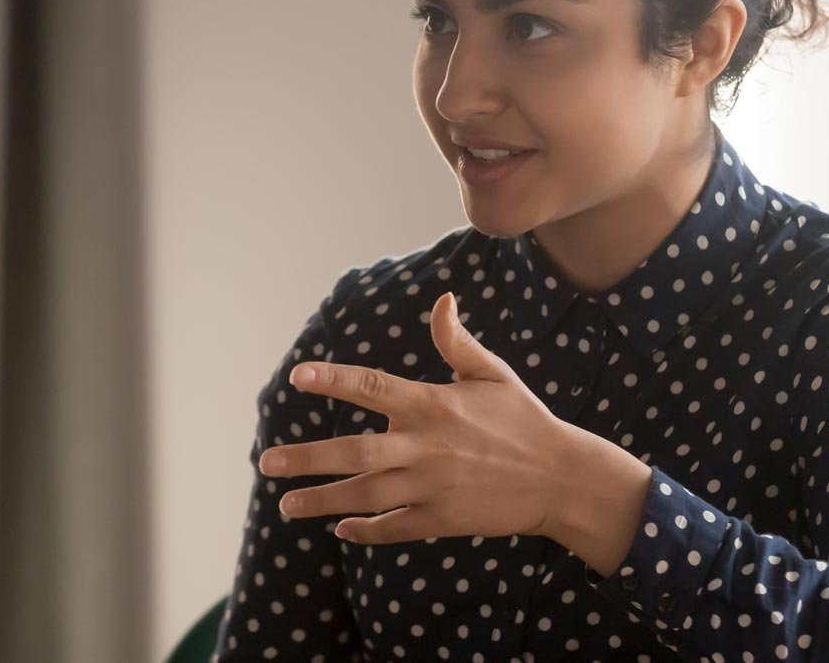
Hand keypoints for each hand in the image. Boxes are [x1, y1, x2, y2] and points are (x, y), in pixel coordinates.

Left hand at [259, 292, 651, 573]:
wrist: (561, 479)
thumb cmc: (523, 419)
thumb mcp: (492, 374)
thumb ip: (456, 341)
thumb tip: (442, 299)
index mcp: (432, 405)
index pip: (371, 387)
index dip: (332, 380)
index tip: (297, 377)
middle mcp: (425, 447)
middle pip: (355, 453)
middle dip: (307, 458)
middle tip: (266, 462)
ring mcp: (431, 488)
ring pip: (365, 496)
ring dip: (322, 501)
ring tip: (286, 503)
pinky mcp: (441, 521)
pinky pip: (392, 528)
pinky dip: (365, 530)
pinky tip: (340, 528)